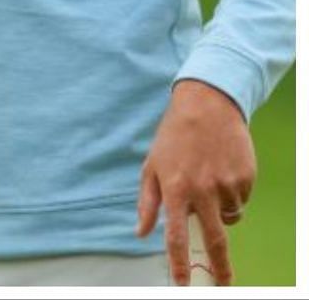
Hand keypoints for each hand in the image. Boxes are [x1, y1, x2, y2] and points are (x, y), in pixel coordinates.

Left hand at [136, 79, 254, 285]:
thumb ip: (147, 202)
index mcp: (175, 189)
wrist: (207, 106)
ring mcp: (227, 184)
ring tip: (209, 183)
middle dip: (221, 267)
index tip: (181, 283)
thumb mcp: (151, 167)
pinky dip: (232, 195)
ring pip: (230, 218)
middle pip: (215, 239)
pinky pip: (241, 200)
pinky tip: (221, 171)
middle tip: (223, 283)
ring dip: (221, 214)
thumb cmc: (173, 138)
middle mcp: (202, 190)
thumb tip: (141, 232)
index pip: (177, 236)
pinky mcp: (246, 177)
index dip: (179, 262)